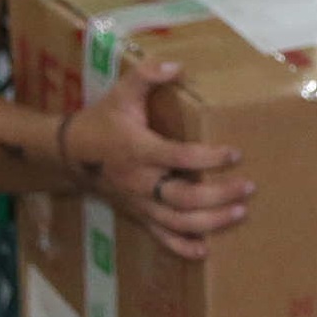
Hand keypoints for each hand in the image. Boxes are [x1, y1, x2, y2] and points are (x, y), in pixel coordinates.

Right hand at [67, 61, 250, 257]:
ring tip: (239, 213)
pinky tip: (205, 250)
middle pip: (183, 197)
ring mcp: (138, 202)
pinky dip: (181, 247)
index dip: (208, 157)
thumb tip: (176, 65)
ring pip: (176, 221)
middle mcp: (139, 181)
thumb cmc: (102, 121)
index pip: (178, 157)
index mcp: (138, 150)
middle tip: (248, 187)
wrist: (69, 153)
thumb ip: (146, 76)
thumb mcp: (120, 93)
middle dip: (218, 195)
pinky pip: (159, 237)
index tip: (235, 153)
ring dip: (209, 221)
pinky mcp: (137, 214)